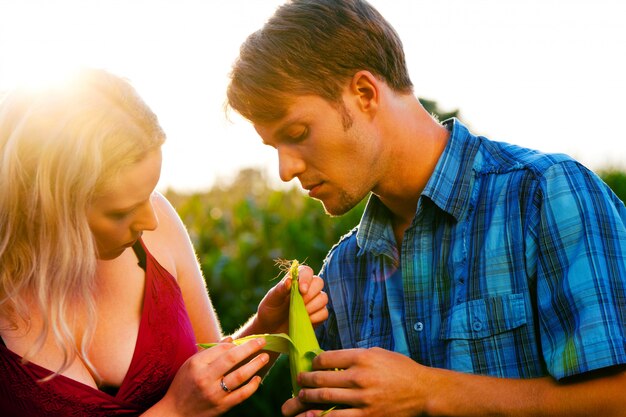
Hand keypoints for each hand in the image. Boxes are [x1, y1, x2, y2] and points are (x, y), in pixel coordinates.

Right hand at [158, 338, 268, 416]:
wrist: (175, 413)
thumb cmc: (184, 384)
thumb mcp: (191, 364)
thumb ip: (211, 351)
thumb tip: (232, 339)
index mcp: (197, 364)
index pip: (222, 348)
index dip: (237, 344)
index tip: (248, 341)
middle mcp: (205, 378)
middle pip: (232, 359)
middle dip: (250, 348)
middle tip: (263, 341)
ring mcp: (214, 393)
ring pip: (240, 376)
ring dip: (255, 365)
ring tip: (265, 357)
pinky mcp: (221, 406)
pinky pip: (241, 395)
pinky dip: (252, 386)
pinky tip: (258, 378)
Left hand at [256, 264, 327, 333]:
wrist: (272, 328)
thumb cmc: (271, 309)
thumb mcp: (271, 299)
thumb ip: (280, 289)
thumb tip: (289, 280)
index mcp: (296, 280)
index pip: (306, 271)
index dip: (306, 278)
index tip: (302, 290)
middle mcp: (308, 288)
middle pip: (319, 282)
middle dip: (310, 294)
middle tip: (300, 303)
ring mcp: (314, 301)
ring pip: (323, 298)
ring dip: (313, 306)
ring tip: (300, 313)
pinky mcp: (318, 314)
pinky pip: (324, 313)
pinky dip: (316, 317)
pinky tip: (306, 320)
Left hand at [282, 348, 425, 416]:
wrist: (424, 392)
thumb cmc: (401, 369)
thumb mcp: (378, 353)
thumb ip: (355, 356)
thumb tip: (331, 360)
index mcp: (362, 357)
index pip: (327, 358)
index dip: (314, 362)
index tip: (311, 365)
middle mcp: (360, 377)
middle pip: (322, 379)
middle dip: (305, 380)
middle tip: (299, 380)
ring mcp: (363, 399)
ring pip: (325, 399)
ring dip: (308, 398)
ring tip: (301, 396)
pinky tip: (311, 416)